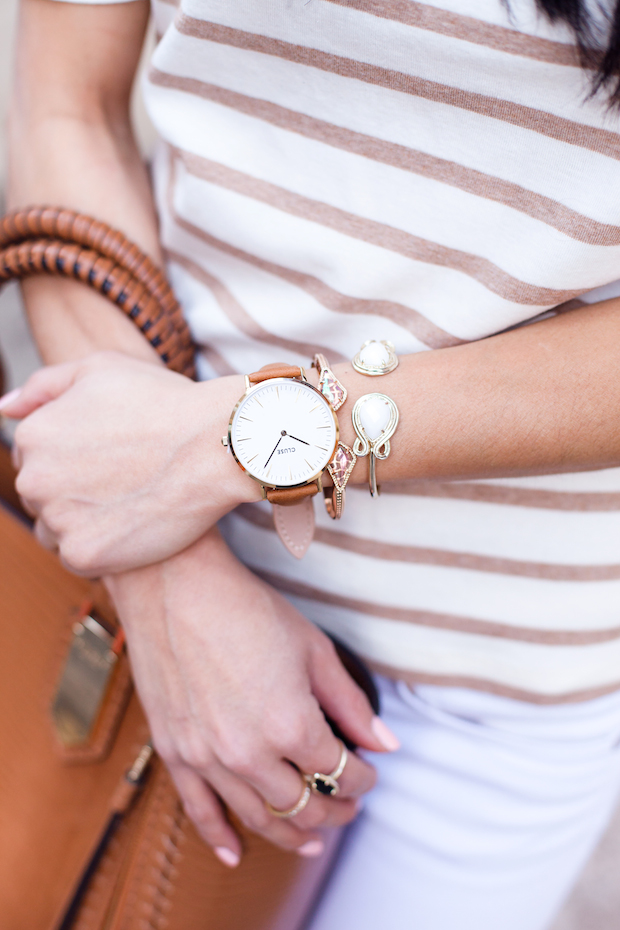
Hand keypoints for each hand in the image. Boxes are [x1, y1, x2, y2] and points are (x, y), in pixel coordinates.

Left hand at [1, 351, 259, 574]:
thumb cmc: (166, 403)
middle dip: (73, 489)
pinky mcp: (84, 555)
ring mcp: (57, 519)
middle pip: (41, 494)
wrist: (217, 445)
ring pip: (55, 529)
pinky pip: (78, 557)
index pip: (34, 456)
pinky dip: (102, 547)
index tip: (109, 456)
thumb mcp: (101, 370)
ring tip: (129, 504)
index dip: (73, 455)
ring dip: (82, 521)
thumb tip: (5, 410)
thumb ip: (45, 386)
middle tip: (124, 481)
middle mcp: (35, 478)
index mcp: (34, 434)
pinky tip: (133, 527)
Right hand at [104, 530, 398, 865]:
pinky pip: (200, 812)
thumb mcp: (314, 649)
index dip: (363, 778)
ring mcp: (207, 757)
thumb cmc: (247, 609)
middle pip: (304, 805)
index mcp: (290, 723)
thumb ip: (351, 704)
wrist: (175, 586)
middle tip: (348, 807)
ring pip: (259, 818)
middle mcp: (249, 752)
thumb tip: (385, 743)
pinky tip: (237, 853)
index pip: (340, 772)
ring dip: (292, 832)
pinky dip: (220, 838)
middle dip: (335, 811)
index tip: (369, 772)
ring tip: (312, 836)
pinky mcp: (175, 753)